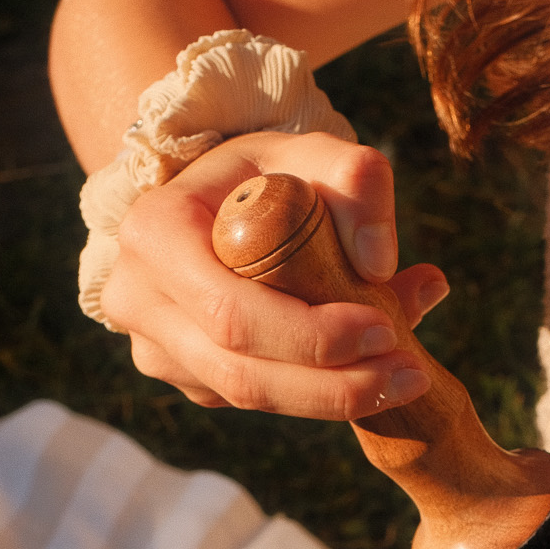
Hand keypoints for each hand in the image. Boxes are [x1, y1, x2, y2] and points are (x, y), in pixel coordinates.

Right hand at [100, 130, 448, 418]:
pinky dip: (313, 392)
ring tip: (405, 376)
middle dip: (332, 384)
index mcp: (156, 234)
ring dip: (331, 398)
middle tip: (411, 373)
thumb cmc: (266, 173)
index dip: (309, 336)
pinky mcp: (183, 375)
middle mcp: (138, 298)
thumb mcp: (310, 149)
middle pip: (239, 372)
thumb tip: (379, 262)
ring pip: (246, 397)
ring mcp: (154, 346)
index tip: (384, 329)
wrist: (217, 197)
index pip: (232, 312)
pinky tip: (364, 369)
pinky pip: (251, 399)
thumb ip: (357, 180)